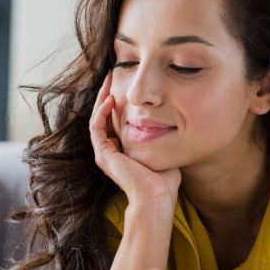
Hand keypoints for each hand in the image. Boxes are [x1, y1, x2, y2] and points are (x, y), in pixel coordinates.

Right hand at [89, 73, 180, 204]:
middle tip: (112, 73)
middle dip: (107, 93)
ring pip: (97, 118)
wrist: (157, 196)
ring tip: (109, 80)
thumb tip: (173, 120)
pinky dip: (101, 112)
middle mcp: (110, 150)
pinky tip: (110, 99)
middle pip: (104, 115)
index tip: (125, 82)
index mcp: (122, 149)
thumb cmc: (165, 179)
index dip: (118, 100)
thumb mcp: (163, 149)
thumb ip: (162, 136)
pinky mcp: (103, 154)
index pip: (116, 119)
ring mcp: (104, 152)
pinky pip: (97, 127)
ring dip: (102, 98)